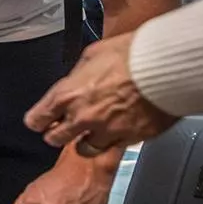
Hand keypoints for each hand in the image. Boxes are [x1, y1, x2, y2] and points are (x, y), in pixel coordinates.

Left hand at [25, 33, 177, 152]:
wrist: (166, 66)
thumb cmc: (131, 54)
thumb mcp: (92, 55)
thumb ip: (77, 75)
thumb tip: (74, 82)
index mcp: (67, 94)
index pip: (36, 119)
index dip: (38, 120)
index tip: (41, 119)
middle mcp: (81, 117)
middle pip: (54, 139)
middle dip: (57, 133)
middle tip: (65, 127)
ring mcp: (105, 131)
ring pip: (84, 149)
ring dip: (85, 141)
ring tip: (92, 133)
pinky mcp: (129, 138)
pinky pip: (113, 148)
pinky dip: (112, 141)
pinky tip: (117, 131)